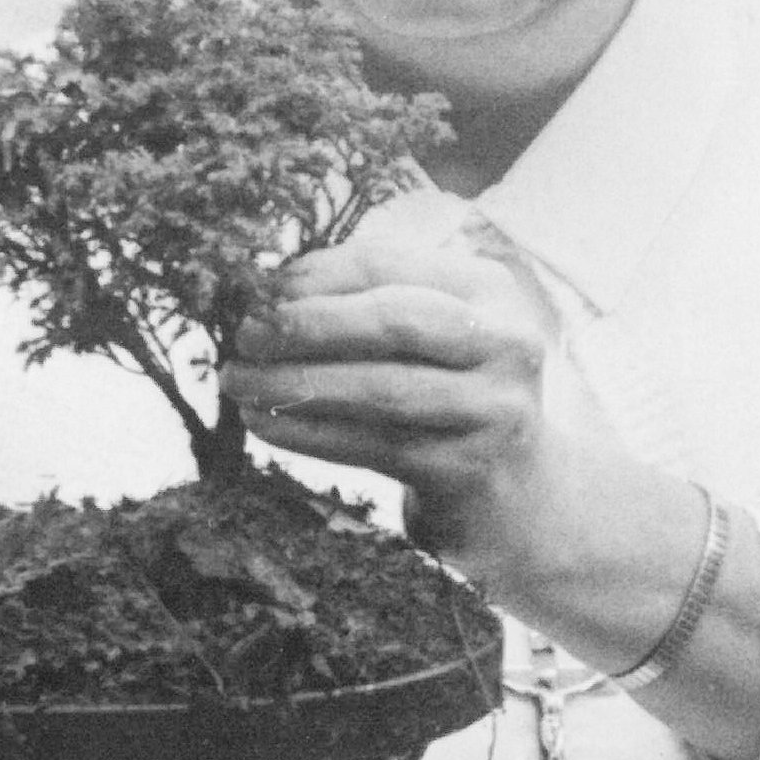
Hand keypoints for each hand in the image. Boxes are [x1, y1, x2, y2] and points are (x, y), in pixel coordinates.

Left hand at [224, 191, 559, 580]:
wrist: (521, 495)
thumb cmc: (453, 400)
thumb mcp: (431, 338)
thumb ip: (369, 304)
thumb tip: (265, 288)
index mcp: (489, 290)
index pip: (388, 264)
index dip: (314, 275)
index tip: (256, 290)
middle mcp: (505, 343)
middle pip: (394, 320)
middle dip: (308, 324)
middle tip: (244, 334)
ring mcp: (495, 409)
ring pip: (381, 388)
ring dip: (297, 384)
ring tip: (238, 383)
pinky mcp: (470, 469)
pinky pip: (375, 445)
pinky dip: (312, 433)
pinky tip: (267, 424)